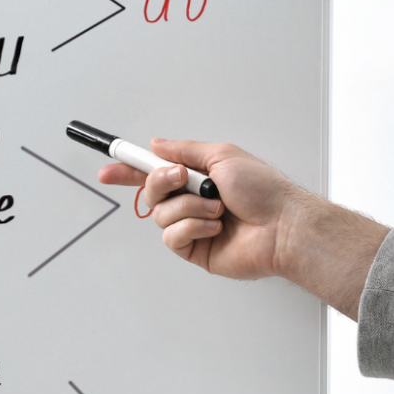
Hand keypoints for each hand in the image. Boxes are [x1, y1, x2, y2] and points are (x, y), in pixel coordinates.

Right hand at [98, 139, 388, 319]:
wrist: (284, 226)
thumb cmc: (264, 191)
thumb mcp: (222, 155)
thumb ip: (184, 150)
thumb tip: (157, 145)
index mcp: (196, 176)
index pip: (154, 171)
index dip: (129, 168)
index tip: (109, 165)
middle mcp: (191, 200)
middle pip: (150, 191)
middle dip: (160, 182)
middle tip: (180, 178)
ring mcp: (192, 225)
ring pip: (160, 214)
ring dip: (188, 207)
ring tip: (216, 208)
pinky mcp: (195, 249)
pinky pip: (172, 237)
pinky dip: (193, 227)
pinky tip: (215, 227)